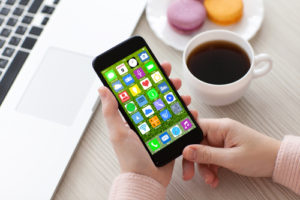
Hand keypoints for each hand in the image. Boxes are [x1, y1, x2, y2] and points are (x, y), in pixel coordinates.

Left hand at [98, 62, 195, 186]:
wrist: (147, 179)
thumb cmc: (131, 159)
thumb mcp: (117, 132)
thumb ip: (111, 111)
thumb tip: (102, 89)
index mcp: (133, 116)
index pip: (140, 92)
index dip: (147, 78)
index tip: (153, 66)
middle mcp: (146, 119)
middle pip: (157, 96)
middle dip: (166, 84)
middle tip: (172, 77)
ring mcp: (159, 126)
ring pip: (170, 105)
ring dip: (178, 97)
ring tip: (183, 94)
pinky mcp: (170, 134)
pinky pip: (179, 120)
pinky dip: (186, 114)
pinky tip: (190, 111)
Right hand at [182, 118, 280, 187]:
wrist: (277, 162)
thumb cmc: (260, 155)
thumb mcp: (231, 158)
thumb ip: (207, 154)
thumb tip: (187, 150)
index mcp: (221, 127)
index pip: (195, 127)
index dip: (185, 139)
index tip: (179, 152)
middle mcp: (219, 131)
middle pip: (197, 143)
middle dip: (193, 159)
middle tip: (188, 173)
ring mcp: (221, 140)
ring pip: (203, 153)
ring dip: (203, 168)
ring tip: (210, 179)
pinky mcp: (224, 149)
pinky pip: (211, 158)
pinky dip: (211, 169)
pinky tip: (214, 178)